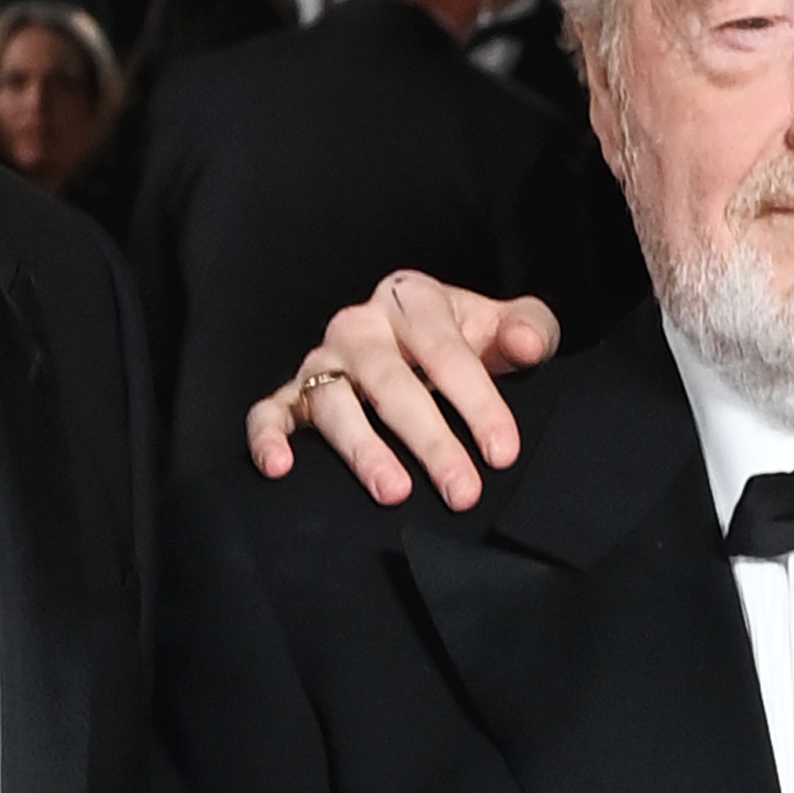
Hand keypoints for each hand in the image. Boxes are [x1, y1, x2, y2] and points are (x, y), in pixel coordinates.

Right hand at [243, 270, 562, 509]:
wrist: (422, 346)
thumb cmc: (467, 341)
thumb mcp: (503, 327)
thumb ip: (527, 329)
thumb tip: (527, 344)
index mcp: (412, 300)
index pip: (446, 350)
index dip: (477, 403)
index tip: (502, 453)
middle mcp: (360, 326)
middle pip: (391, 382)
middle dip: (430, 439)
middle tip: (462, 491)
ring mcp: (321, 361)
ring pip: (334, 402)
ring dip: (362, 449)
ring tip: (394, 493)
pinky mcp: (294, 394)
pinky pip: (269, 412)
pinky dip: (266, 438)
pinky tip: (280, 469)